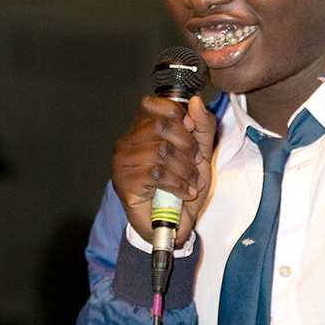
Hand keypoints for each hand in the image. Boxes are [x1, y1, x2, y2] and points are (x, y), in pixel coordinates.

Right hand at [112, 94, 215, 243]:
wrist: (175, 223)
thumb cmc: (183, 185)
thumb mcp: (201, 152)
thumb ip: (202, 127)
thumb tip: (195, 102)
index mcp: (141, 131)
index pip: (150, 104)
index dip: (175, 112)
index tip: (191, 128)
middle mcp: (127, 143)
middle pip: (160, 126)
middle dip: (187, 144)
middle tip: (196, 161)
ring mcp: (123, 164)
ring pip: (162, 151)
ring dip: (187, 169)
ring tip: (193, 182)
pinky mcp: (125, 185)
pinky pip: (157, 175)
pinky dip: (179, 184)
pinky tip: (185, 193)